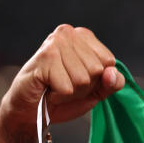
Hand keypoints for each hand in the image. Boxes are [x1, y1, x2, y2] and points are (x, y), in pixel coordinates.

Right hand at [0, 25, 124, 142]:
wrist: (31, 109)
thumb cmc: (64, 96)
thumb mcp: (96, 91)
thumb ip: (112, 83)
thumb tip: (112, 73)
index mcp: (84, 36)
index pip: (109, 62)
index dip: (98, 79)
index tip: (79, 80)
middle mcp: (69, 33)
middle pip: (97, 70)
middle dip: (84, 86)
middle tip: (64, 83)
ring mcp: (55, 43)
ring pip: (83, 79)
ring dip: (70, 91)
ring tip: (55, 85)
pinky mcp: (45, 57)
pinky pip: (67, 88)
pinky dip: (59, 95)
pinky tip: (47, 88)